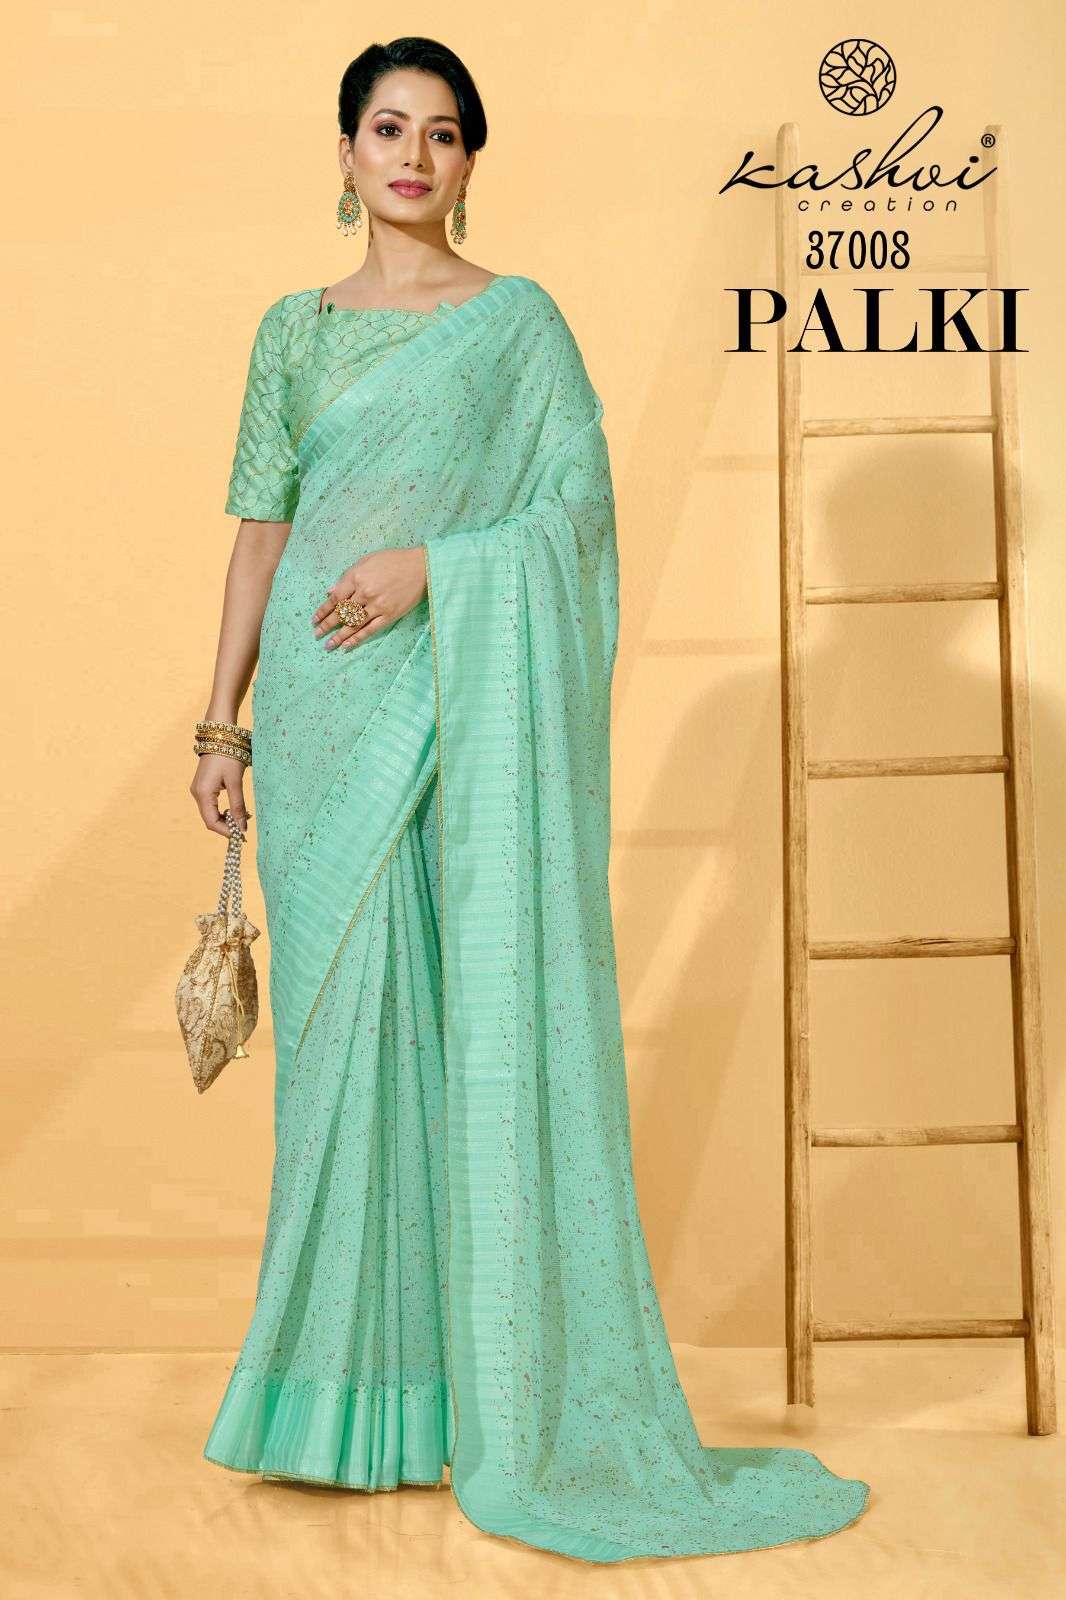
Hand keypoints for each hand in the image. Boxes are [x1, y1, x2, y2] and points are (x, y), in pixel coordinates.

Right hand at [190, 753, 250, 837]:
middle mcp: (197, 793)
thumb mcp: (236, 782)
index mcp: (203, 793)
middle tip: (245, 828)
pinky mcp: (203, 787)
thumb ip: (238, 806)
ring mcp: (198, 790)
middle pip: (210, 819)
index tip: (242, 836)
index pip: (211, 822)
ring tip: (243, 818)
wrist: (220, 736)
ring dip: (225, 819)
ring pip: (210, 813)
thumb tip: (242, 828)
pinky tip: (235, 809)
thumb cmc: (228, 756)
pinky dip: (223, 811)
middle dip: (226, 826)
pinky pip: (211, 805)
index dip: (226, 832)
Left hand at [313, 546, 427, 650]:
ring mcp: (377, 606)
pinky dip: (357, 638)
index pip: (335, 598)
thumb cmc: (393, 560)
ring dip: (339, 636)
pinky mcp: (389, 615)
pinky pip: (370, 630)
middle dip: (326, 625)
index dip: (323, 610)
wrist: (421, 567)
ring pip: (353, 624)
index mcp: (357, 577)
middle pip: (341, 613)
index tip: (314, 619)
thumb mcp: (367, 560)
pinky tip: (347, 645)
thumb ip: (348, 576)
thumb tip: (330, 591)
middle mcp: (365, 593)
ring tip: (328, 645)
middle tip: (316, 635)